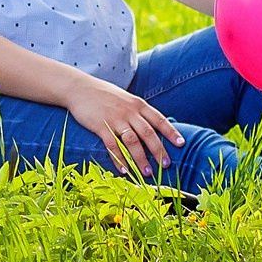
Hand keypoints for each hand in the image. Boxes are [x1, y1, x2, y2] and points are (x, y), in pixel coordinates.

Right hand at [65, 76, 182, 176]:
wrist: (80, 88)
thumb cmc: (104, 95)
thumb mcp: (126, 98)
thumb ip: (138, 112)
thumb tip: (152, 127)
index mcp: (138, 104)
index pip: (159, 119)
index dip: (170, 132)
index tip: (181, 144)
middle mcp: (129, 111)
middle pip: (148, 133)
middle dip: (158, 150)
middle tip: (166, 165)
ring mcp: (115, 119)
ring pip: (132, 141)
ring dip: (140, 159)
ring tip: (146, 172)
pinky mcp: (101, 126)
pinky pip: (112, 146)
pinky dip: (119, 159)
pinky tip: (124, 170)